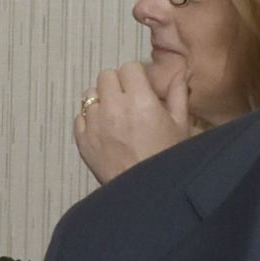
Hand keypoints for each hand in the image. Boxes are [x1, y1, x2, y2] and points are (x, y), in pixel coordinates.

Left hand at [73, 59, 191, 183]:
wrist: (146, 193)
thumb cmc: (167, 158)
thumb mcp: (180, 124)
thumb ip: (177, 94)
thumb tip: (180, 73)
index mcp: (140, 100)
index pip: (129, 67)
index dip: (137, 75)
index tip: (143, 86)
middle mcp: (113, 108)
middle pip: (106, 76)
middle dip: (118, 83)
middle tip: (129, 98)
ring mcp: (94, 125)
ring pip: (89, 95)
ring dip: (101, 99)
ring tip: (115, 113)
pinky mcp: (82, 141)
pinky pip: (79, 119)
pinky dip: (90, 120)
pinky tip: (105, 130)